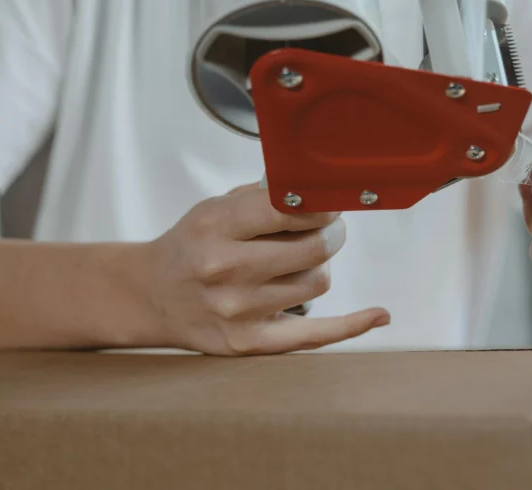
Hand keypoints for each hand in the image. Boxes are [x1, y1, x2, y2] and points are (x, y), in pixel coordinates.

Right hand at [136, 183, 388, 354]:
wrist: (153, 297)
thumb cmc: (190, 247)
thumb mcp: (215, 208)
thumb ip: (264, 197)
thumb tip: (318, 188)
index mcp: (216, 227)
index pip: (290, 210)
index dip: (322, 204)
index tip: (330, 202)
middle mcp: (226, 270)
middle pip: (315, 248)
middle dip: (331, 234)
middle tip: (327, 230)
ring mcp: (238, 311)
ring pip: (317, 283)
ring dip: (317, 268)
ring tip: (296, 264)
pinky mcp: (249, 342)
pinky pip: (316, 335)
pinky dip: (352, 325)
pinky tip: (378, 314)